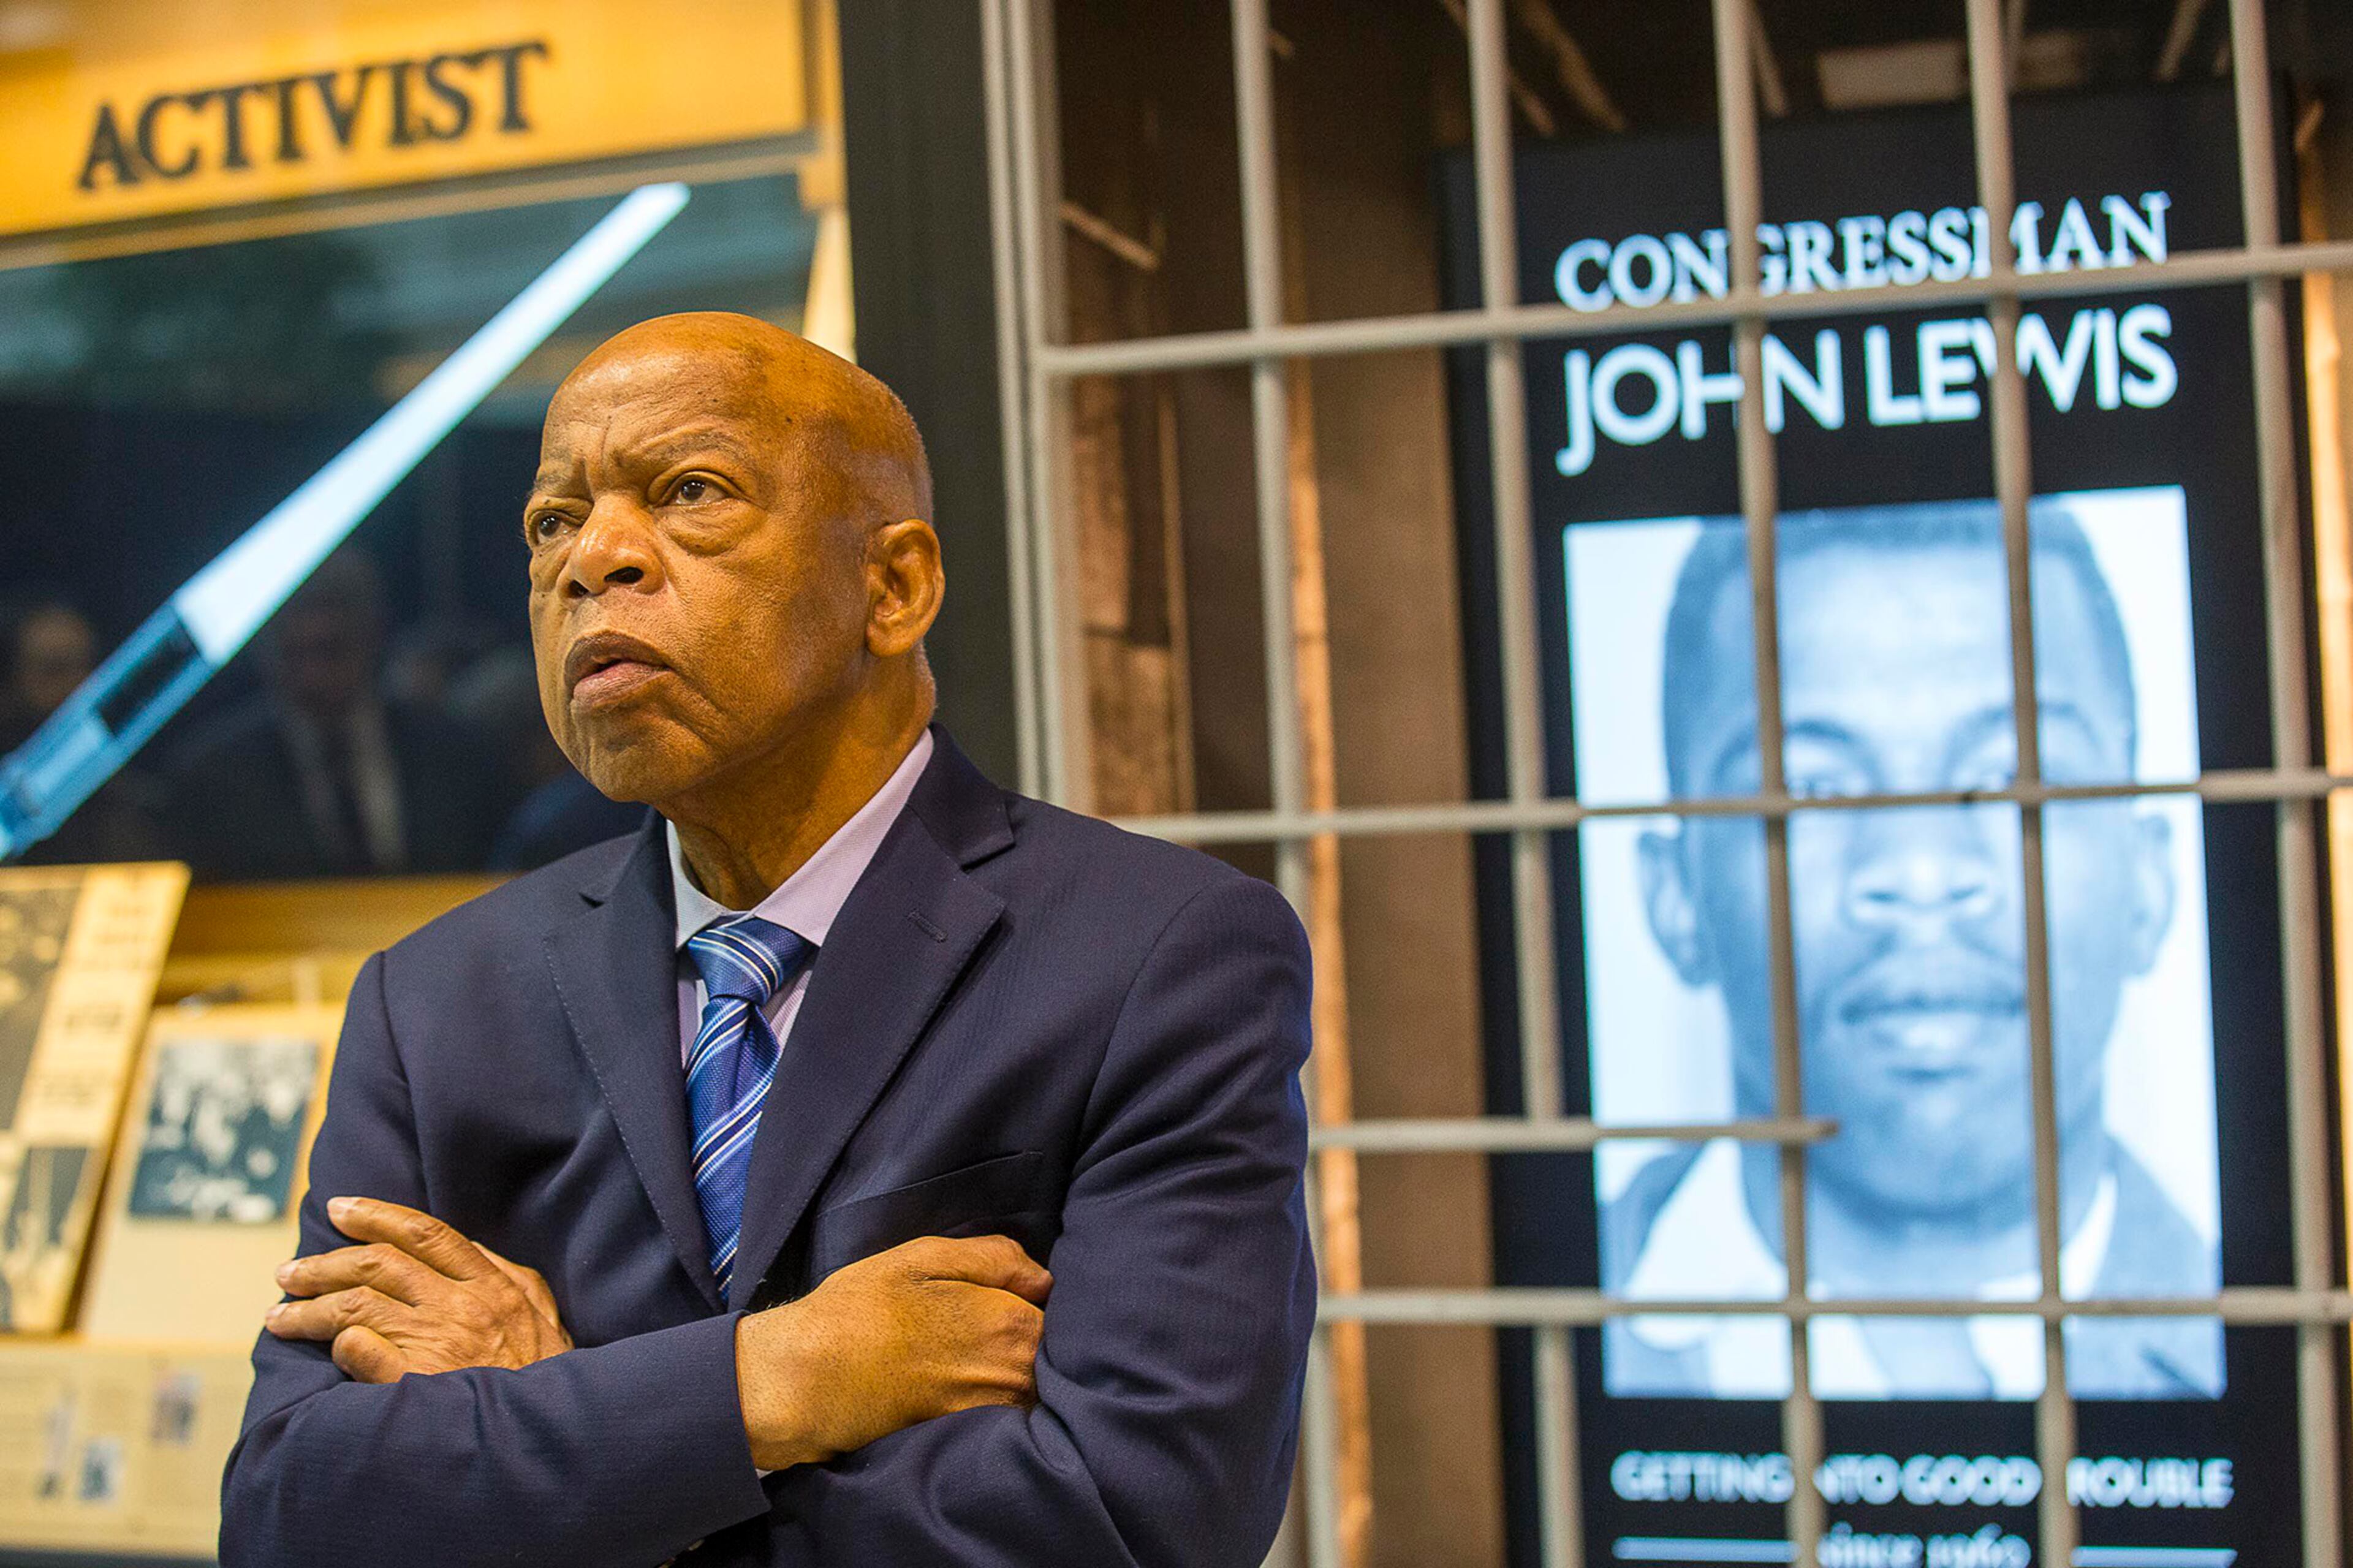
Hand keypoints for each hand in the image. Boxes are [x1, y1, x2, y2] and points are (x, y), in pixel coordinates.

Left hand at [266, 1196, 573, 1381]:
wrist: (542, 1436)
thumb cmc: (541, 1377)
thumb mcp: (542, 1315)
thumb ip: (509, 1277)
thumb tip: (470, 1247)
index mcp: (490, 1286)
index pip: (425, 1234)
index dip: (376, 1215)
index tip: (338, 1209)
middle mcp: (460, 1308)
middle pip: (378, 1265)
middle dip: (323, 1264)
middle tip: (287, 1274)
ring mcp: (435, 1346)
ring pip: (355, 1307)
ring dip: (308, 1308)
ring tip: (279, 1316)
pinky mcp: (412, 1385)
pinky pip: (359, 1352)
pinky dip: (337, 1344)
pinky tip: (322, 1348)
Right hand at [736, 1234, 1050, 1469]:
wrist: (803, 1384)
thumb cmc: (859, 1311)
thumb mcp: (923, 1258)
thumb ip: (994, 1260)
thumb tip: (1043, 1280)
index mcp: (1011, 1326)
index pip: (1066, 1319)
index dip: (1048, 1307)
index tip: (1026, 1301)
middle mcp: (1013, 1378)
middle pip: (1055, 1360)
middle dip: (1043, 1343)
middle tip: (995, 1328)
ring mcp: (992, 1417)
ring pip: (1033, 1391)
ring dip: (1022, 1375)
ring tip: (975, 1356)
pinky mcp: (968, 1443)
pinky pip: (1005, 1418)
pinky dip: (998, 1403)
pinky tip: (964, 1386)